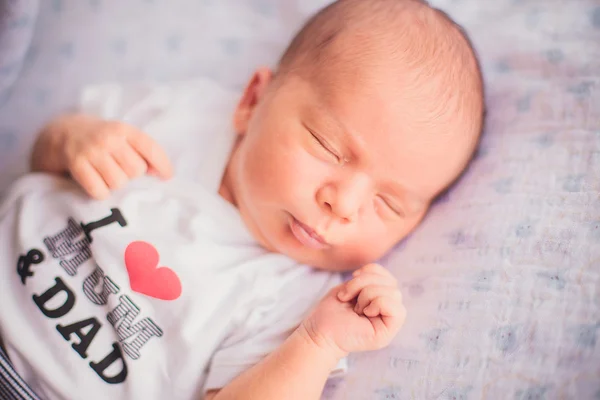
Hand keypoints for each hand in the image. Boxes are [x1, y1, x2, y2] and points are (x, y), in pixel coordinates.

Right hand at [32, 114, 172, 198]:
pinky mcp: (76, 164)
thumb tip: (161, 174)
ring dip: (114, 185)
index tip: (167, 177)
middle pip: (136, 170)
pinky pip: (99, 190)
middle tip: (119, 171)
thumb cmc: (99, 140)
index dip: (162, 165)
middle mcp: (109, 138)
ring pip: (118, 182)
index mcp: (124, 130)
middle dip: (131, 176)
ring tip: (106, 176)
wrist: (59, 133)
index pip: (150, 148)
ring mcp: (92, 150)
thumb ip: (140, 151)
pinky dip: (100, 192)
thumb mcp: (120, 138)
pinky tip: (95, 183)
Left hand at [300, 264, 405, 357]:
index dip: (369, 272)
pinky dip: (378, 304)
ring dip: (368, 294)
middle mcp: (387, 310)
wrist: (320, 331)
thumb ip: (369, 279)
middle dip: (364, 283)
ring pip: (394, 293)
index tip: (351, 281)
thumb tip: (380, 273)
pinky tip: (364, 313)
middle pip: (392, 283)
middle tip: (348, 298)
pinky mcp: (387, 333)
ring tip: (355, 308)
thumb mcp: (350, 287)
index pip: (388, 276)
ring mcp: (389, 322)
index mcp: (380, 298)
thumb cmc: (332, 311)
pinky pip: (398, 310)